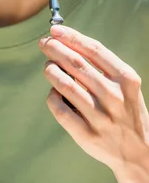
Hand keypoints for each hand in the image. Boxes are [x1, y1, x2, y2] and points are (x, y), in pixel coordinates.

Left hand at [39, 26, 148, 176]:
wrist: (138, 152)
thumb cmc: (127, 113)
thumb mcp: (126, 87)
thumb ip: (103, 70)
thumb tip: (69, 48)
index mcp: (125, 79)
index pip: (94, 50)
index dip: (71, 37)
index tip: (55, 30)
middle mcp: (114, 96)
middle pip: (77, 65)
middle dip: (56, 50)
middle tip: (44, 44)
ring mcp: (100, 117)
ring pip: (66, 86)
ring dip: (51, 72)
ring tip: (48, 67)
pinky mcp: (86, 135)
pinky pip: (61, 110)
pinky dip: (52, 98)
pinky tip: (53, 93)